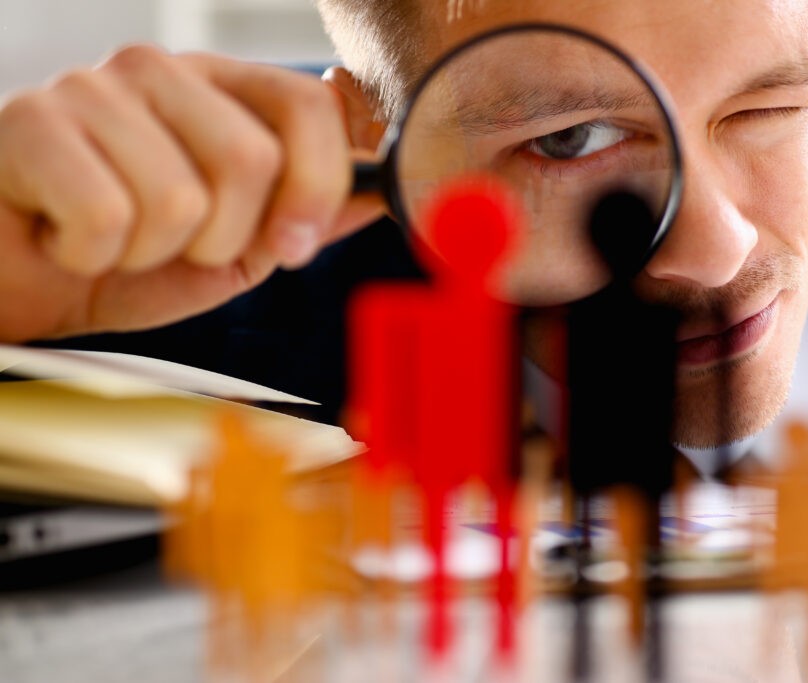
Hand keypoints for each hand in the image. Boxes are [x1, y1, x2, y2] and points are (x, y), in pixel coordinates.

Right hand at [0, 45, 384, 341]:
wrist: (20, 280)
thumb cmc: (129, 259)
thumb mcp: (238, 245)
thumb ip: (305, 213)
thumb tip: (380, 191)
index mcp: (219, 89)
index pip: (308, 105)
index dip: (317, 186)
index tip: (294, 245)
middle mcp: (160, 71)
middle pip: (252, 159)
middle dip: (224, 239)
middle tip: (174, 245)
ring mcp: (92, 88)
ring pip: (181, 199)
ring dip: (151, 253)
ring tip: (115, 240)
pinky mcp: (31, 122)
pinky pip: (109, 217)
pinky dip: (92, 256)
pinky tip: (67, 237)